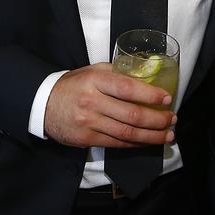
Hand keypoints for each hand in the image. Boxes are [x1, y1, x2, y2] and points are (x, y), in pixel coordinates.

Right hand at [44, 63, 175, 147]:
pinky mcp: (87, 138)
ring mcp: (89, 122)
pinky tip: (148, 141)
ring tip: (167, 134)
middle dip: (157, 120)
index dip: (150, 95)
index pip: (129, 88)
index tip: (167, 98)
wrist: (43, 104)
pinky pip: (117, 143)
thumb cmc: (73, 85)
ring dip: (152, 136)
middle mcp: (93, 101)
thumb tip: (145, 76)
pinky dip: (136, 144)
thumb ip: (117, 73)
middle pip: (132, 114)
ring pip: (127, 132)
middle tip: (172, 119)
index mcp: (96, 80)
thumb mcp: (92, 71)